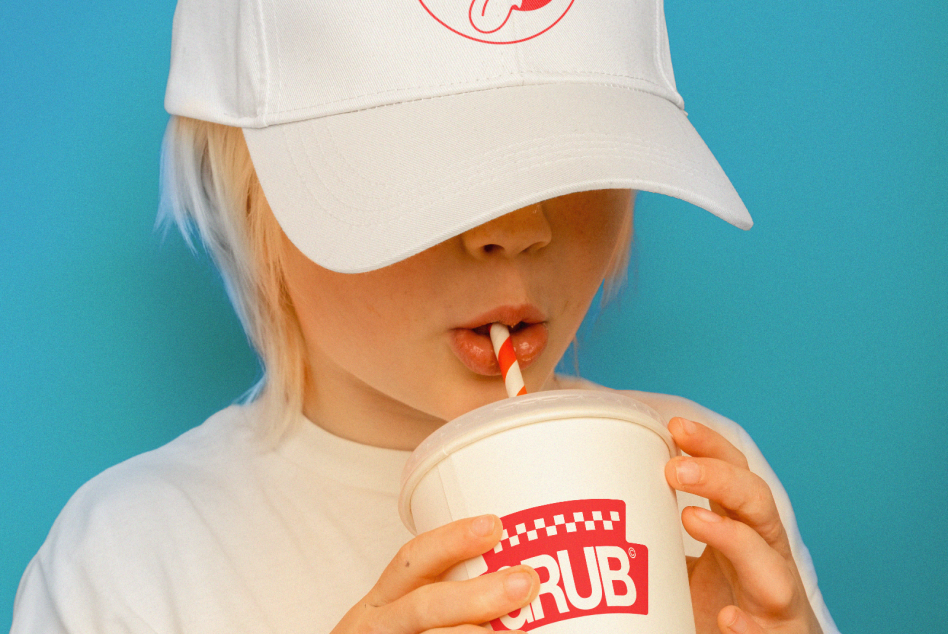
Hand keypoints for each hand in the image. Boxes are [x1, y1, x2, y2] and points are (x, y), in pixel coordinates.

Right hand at [331, 515, 539, 633]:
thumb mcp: (403, 616)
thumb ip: (446, 598)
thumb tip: (516, 580)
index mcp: (384, 600)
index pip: (412, 559)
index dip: (452, 539)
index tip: (494, 525)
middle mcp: (380, 624)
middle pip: (426, 604)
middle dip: (477, 593)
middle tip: (524, 583)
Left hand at [664, 418, 822, 633]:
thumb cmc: (716, 606)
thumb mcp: (684, 563)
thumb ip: (654, 539)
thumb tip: (591, 511)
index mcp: (743, 529)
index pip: (735, 475)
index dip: (711, 448)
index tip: (675, 425)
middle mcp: (767, 557)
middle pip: (757, 504)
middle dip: (721, 479)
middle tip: (675, 469)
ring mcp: (777, 600)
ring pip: (771, 565)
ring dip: (733, 539)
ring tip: (691, 519)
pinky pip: (767, 632)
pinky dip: (748, 624)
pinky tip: (727, 617)